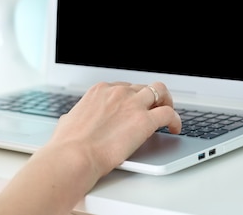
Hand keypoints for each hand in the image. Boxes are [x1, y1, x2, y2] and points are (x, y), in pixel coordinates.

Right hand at [0, 81, 180, 214]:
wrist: (73, 156)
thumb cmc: (67, 145)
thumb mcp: (68, 122)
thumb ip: (74, 118)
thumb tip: (68, 121)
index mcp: (99, 91)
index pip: (124, 87)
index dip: (132, 97)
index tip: (135, 106)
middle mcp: (118, 92)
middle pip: (143, 87)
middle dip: (150, 98)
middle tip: (154, 109)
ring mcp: (133, 104)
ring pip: (160, 91)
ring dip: (166, 101)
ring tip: (168, 115)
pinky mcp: (145, 120)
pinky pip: (169, 113)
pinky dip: (175, 119)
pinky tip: (174, 128)